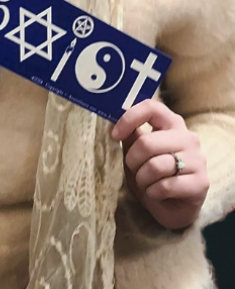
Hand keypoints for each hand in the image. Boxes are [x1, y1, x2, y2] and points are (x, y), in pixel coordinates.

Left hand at [111, 99, 208, 229]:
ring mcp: (198, 160)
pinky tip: (157, 193)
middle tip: (134, 169)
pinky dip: (153, 193)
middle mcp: (188, 138)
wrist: (173, 206)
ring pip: (155, 166)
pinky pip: (165, 186)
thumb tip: (112, 122)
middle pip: (146, 143)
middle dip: (132, 160)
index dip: (129, 118)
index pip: (151, 108)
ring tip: (146, 183)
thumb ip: (130, 135)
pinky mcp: (201, 183)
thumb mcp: (137, 152)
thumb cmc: (152, 174)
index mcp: (172, 123)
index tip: (114, 135)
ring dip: (142, 179)